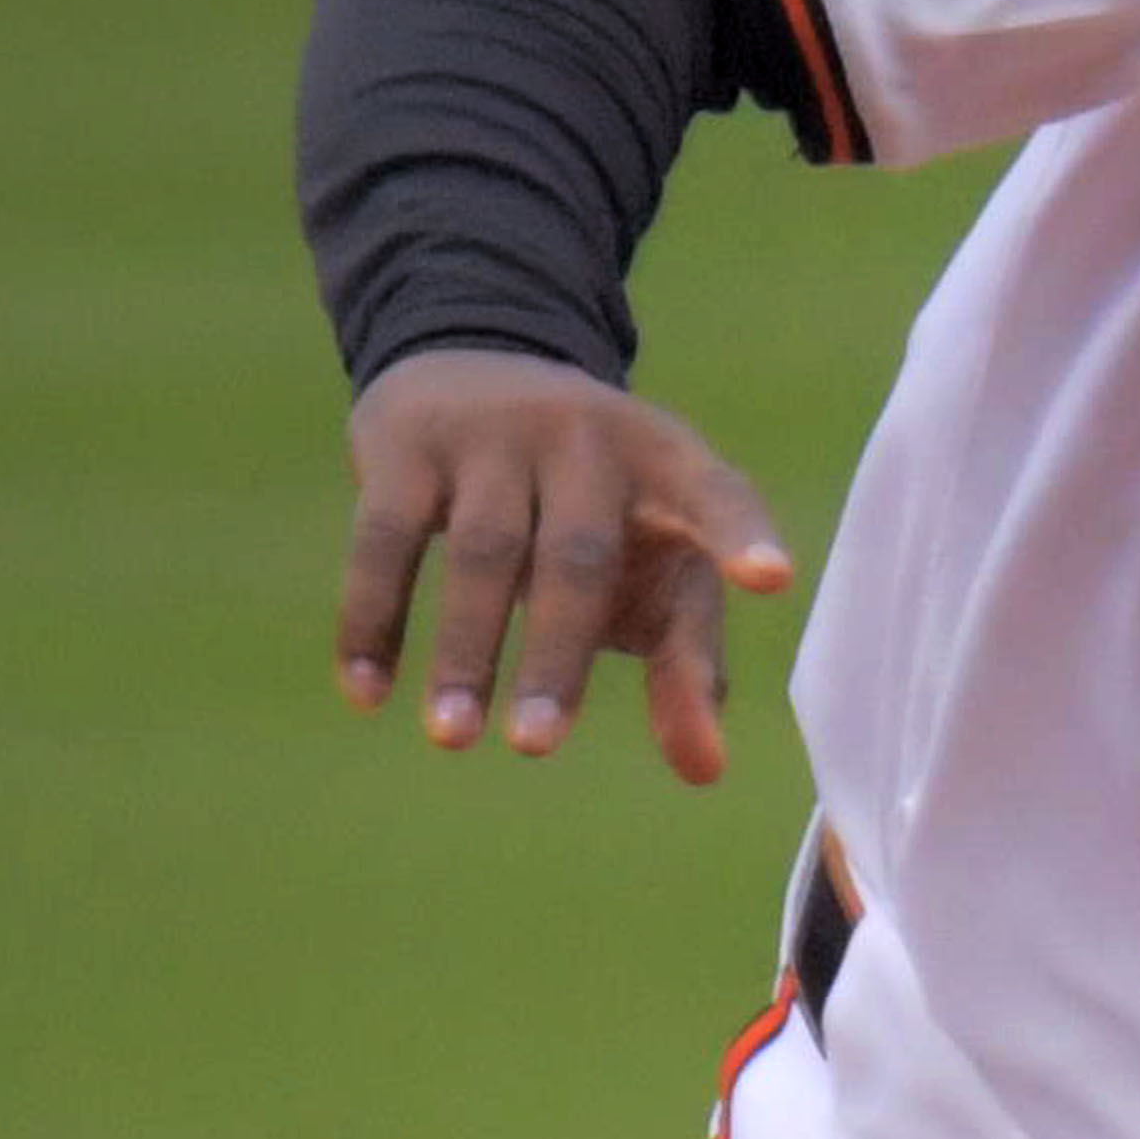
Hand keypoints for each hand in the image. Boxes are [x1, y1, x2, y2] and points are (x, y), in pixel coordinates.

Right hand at [336, 349, 800, 786]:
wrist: (473, 367)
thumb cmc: (595, 507)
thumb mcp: (656, 566)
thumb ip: (688, 664)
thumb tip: (705, 771)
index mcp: (667, 461)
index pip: (717, 494)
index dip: (742, 534)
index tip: (772, 580)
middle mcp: (585, 435)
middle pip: (578, 555)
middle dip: (557, 656)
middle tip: (536, 748)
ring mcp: (494, 432)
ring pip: (482, 551)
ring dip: (464, 651)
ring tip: (452, 739)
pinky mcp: (408, 443)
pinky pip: (385, 539)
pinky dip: (374, 617)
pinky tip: (367, 692)